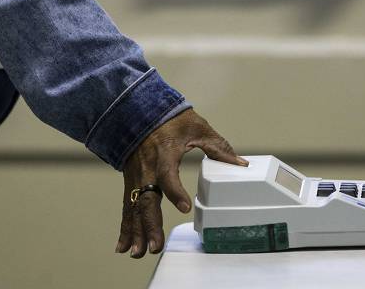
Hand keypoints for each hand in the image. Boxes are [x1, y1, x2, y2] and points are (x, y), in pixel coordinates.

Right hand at [116, 109, 246, 257]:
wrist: (138, 112)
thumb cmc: (170, 119)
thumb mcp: (197, 127)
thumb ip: (218, 147)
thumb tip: (240, 164)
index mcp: (164, 153)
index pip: (168, 175)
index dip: (175, 191)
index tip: (185, 206)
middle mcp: (147, 169)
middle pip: (147, 200)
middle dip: (150, 225)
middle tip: (154, 246)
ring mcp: (137, 178)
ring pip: (134, 208)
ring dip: (136, 232)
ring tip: (138, 253)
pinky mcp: (132, 183)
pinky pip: (128, 208)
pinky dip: (125, 228)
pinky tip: (124, 247)